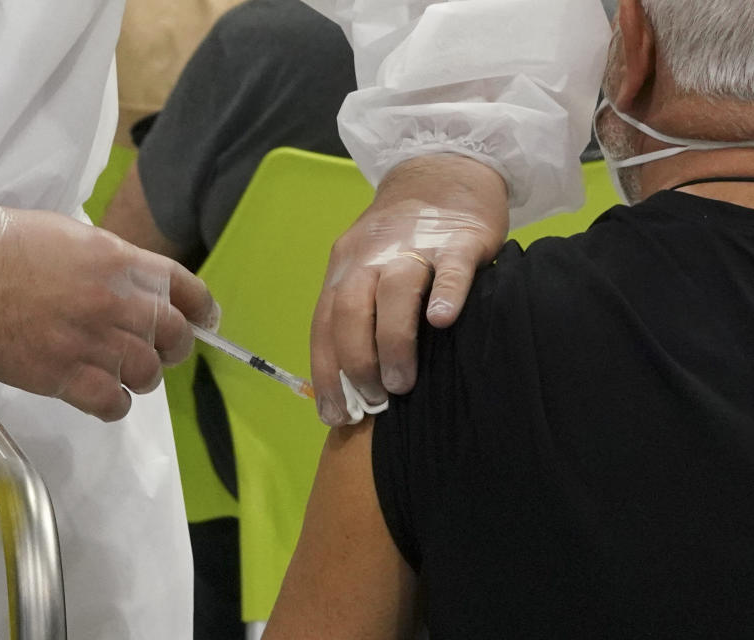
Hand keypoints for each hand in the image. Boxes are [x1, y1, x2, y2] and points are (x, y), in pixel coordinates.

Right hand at [0, 206, 217, 420]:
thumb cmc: (8, 246)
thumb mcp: (73, 238)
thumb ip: (114, 264)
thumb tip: (137, 286)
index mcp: (120, 261)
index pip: (184, 287)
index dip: (202, 308)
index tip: (205, 321)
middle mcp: (115, 302)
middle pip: (174, 336)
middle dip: (175, 347)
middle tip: (161, 352)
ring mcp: (91, 341)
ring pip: (147, 373)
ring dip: (142, 376)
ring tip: (124, 373)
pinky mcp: (64, 375)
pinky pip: (113, 402)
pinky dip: (115, 404)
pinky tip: (103, 396)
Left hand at [311, 154, 508, 426]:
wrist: (444, 167)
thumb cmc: (405, 235)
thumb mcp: (368, 264)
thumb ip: (359, 309)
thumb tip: (353, 382)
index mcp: (345, 267)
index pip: (324, 325)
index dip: (326, 374)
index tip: (335, 416)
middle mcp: (371, 255)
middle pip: (350, 310)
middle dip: (357, 362)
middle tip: (376, 399)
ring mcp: (415, 244)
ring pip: (395, 293)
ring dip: (394, 343)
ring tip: (403, 383)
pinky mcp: (459, 239)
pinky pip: (450, 269)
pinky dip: (445, 295)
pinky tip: (443, 323)